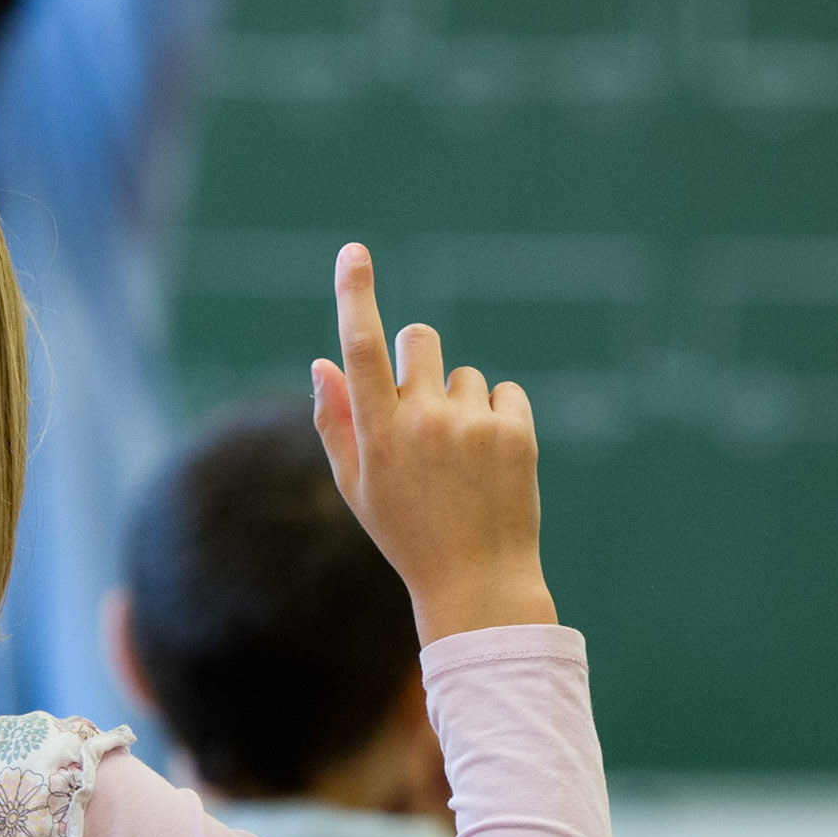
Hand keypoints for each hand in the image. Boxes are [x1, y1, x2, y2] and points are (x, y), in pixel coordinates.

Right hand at [312, 243, 556, 645]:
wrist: (478, 583)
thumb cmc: (409, 533)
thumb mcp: (358, 486)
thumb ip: (335, 422)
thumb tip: (322, 361)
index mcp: (377, 434)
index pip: (362, 348)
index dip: (356, 295)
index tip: (354, 253)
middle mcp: (423, 422)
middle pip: (419, 339)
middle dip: (419, 362)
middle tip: (423, 414)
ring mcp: (472, 425)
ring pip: (462, 373)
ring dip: (459, 402)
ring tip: (461, 459)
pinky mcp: (515, 431)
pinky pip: (503, 392)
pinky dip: (497, 417)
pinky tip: (491, 461)